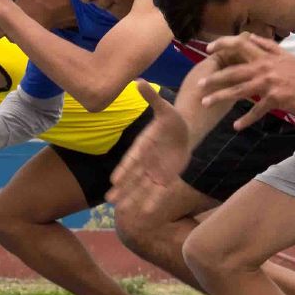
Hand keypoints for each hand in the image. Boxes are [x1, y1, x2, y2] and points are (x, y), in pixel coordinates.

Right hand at [107, 83, 191, 216]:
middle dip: (123, 189)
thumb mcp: (165, 109)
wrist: (185, 132)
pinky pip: (158, 191)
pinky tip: (146, 213)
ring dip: (133, 198)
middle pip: (132, 178)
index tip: (114, 180)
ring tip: (122, 212)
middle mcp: (146, 161)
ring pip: (142, 187)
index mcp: (143, 145)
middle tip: (110, 201)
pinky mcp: (166, 178)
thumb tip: (138, 81)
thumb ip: (153, 99)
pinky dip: (152, 201)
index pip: (131, 159)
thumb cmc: (172, 120)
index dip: (124, 169)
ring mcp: (155, 171)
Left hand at [196, 35, 294, 129]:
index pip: (240, 45)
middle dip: (214, 78)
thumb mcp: (287, 55)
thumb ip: (268, 46)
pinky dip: (246, 119)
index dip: (222, 45)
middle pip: (233, 71)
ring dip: (220, 97)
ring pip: (239, 90)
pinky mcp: (276, 98)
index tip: (209, 49)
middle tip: (199, 85)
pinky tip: (236, 126)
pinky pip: (256, 110)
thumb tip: (251, 37)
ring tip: (206, 103)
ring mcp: (270, 83)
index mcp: (267, 55)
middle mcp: (265, 67)